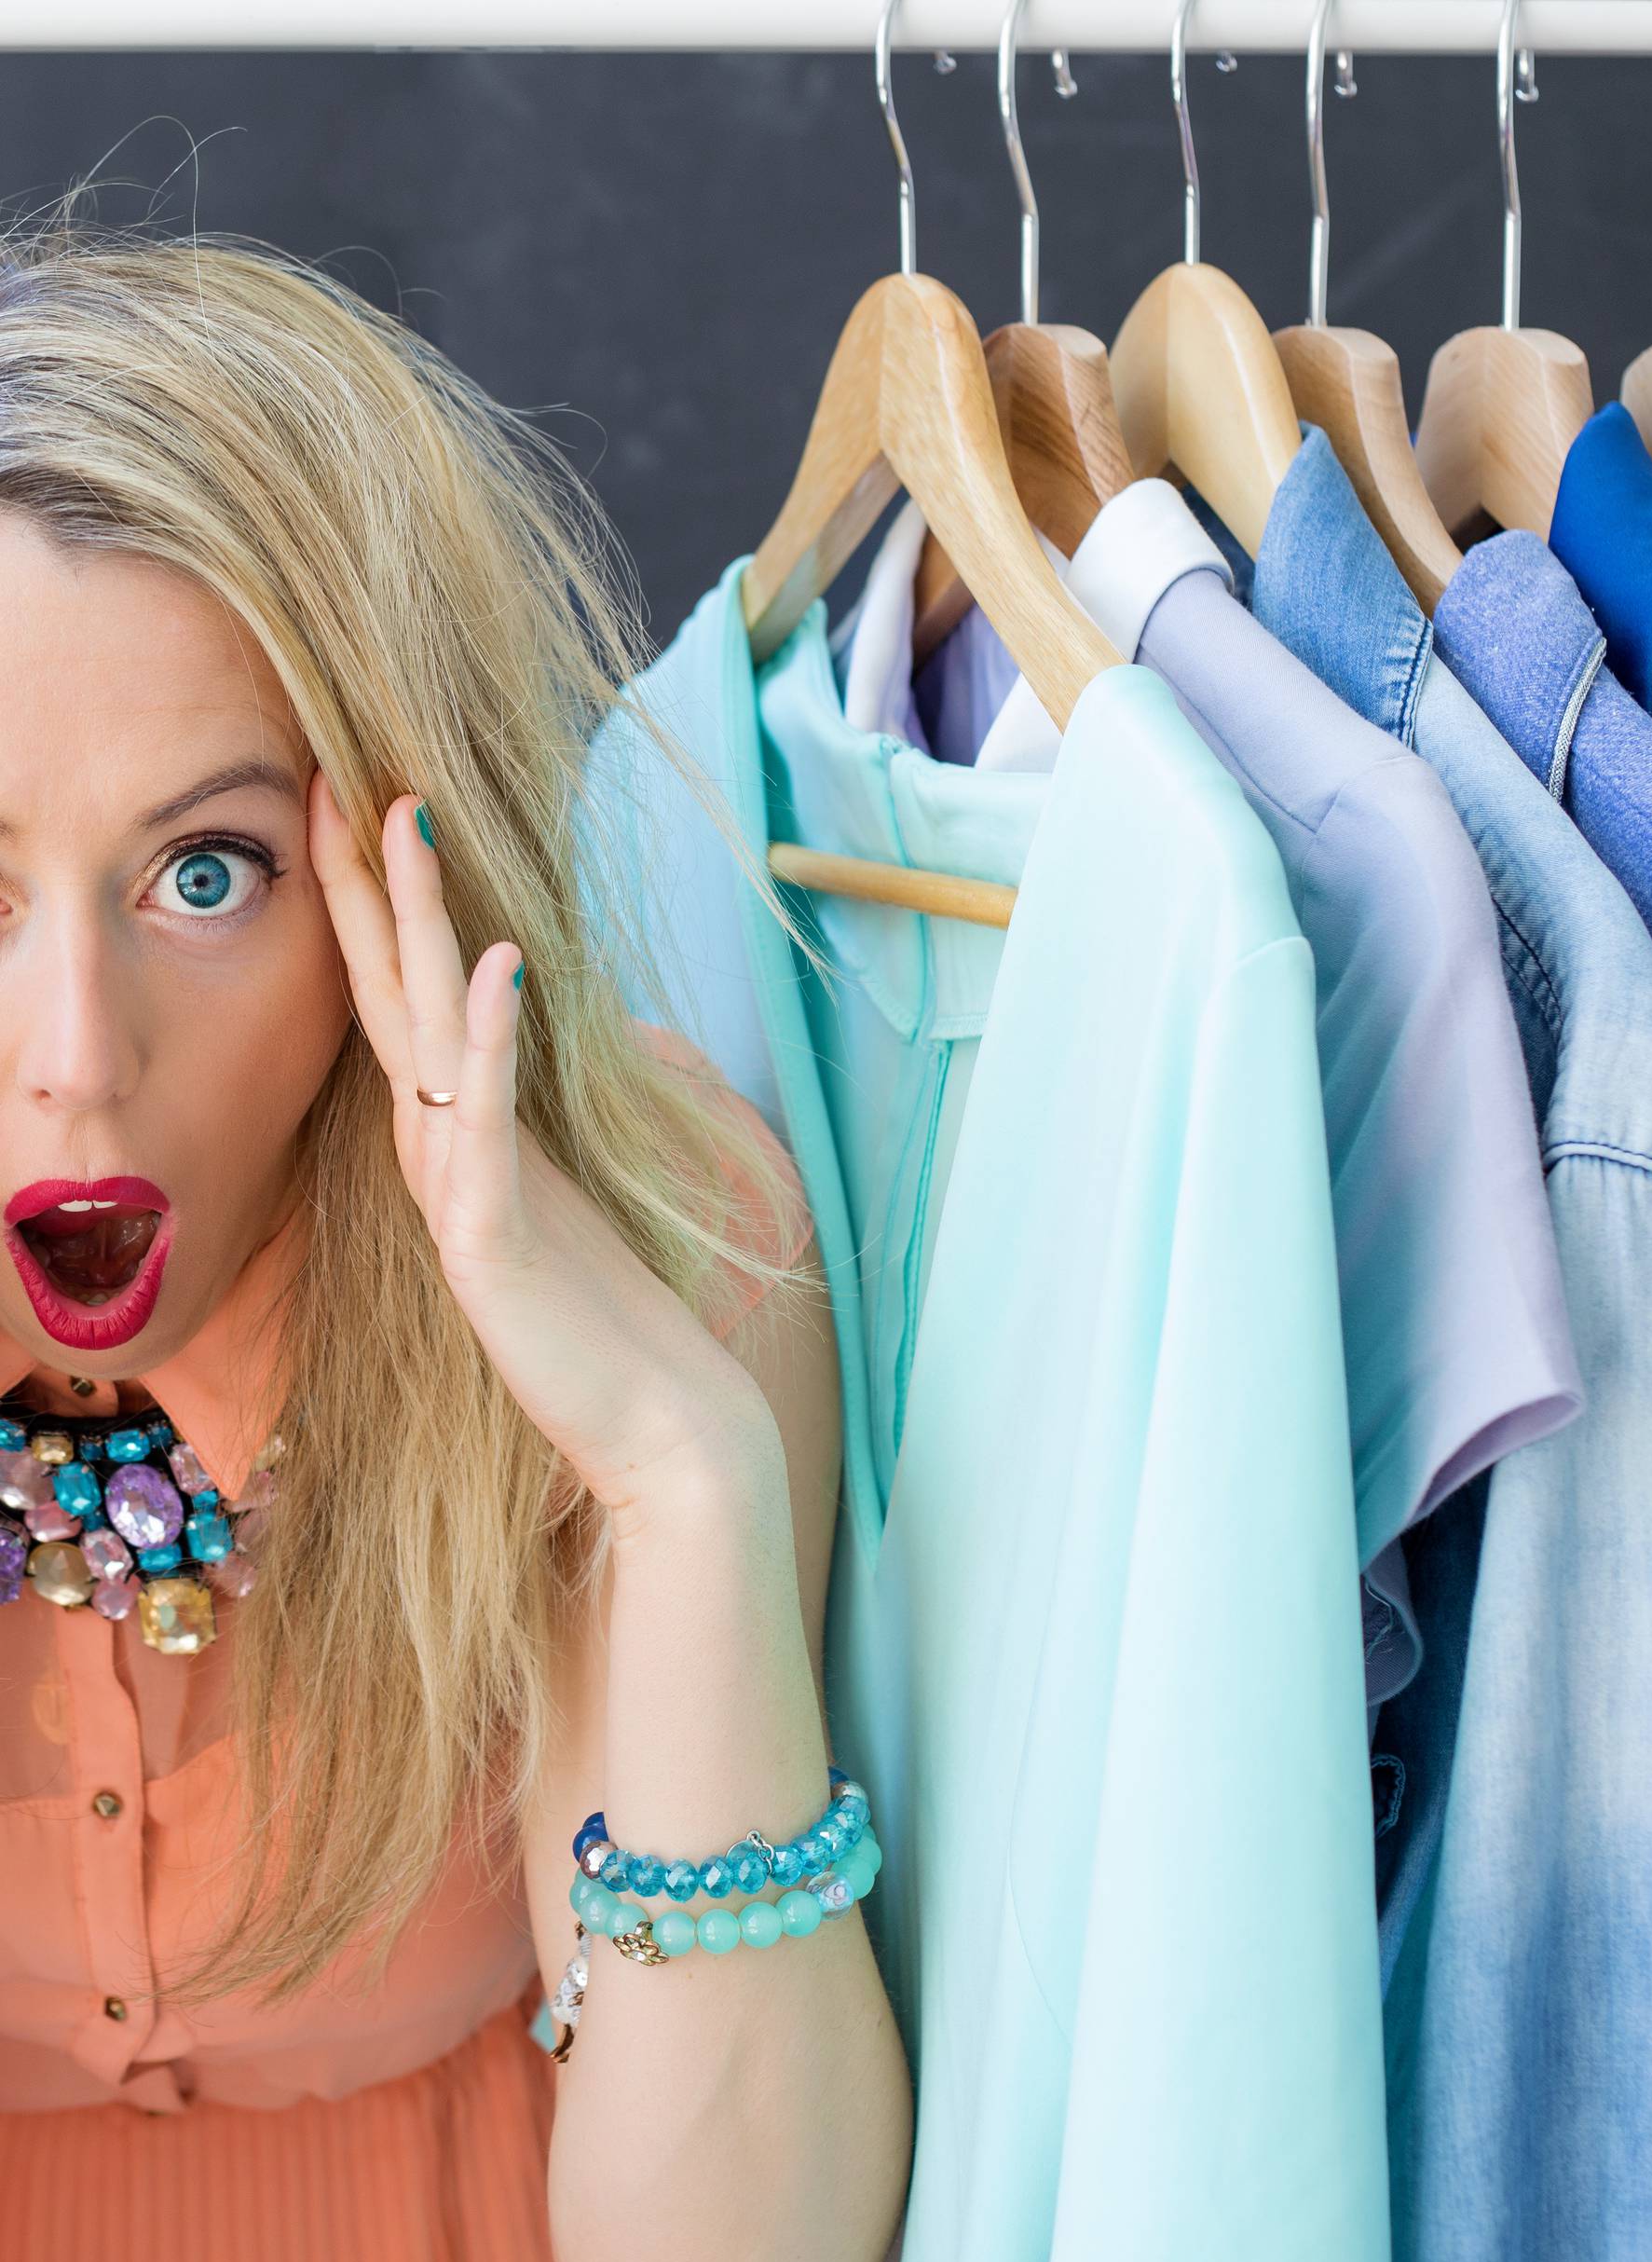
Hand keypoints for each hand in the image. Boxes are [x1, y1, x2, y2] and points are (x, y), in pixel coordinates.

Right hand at [306, 773, 776, 1515]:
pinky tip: (495, 966)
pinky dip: (487, 1039)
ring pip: (424, 1037)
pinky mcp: (493, 1239)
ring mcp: (461, 1194)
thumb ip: (520, 1133)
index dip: (381, 910)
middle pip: (392, 998)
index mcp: (457, 1141)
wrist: (652, 1430)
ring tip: (403, 830)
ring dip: (415, 929)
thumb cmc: (604, 1322)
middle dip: (369, 890)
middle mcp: (444, 1156)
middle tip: (343, 784)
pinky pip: (484, 1121)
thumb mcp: (556, 1201)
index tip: (368, 810)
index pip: (406, 1003)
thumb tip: (525, 1059)